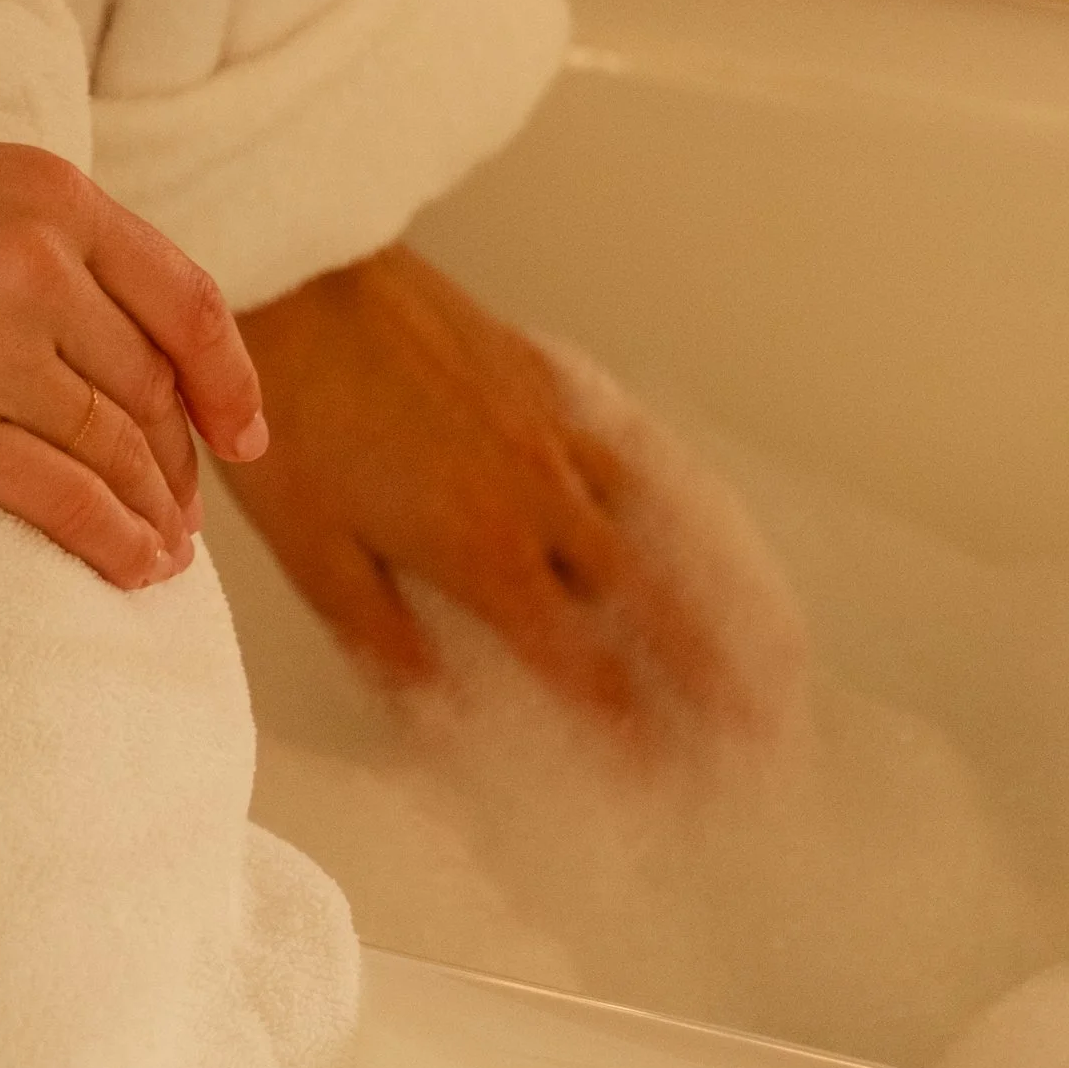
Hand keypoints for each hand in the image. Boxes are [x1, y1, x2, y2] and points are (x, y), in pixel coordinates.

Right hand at [0, 107, 269, 591]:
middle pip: (149, 382)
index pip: (180, 295)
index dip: (228, 377)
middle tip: (182, 514)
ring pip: (115, 445)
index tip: (245, 433)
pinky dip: (112, 543)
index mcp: (36, 187)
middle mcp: (31, 260)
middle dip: (180, 461)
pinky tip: (133, 574)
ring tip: (161, 558)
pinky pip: (60, 497)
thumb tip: (55, 298)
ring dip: (153, 514)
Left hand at [219, 244, 730, 726]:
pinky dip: (693, 507)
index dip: (632, 737)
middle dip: (719, 687)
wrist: (296, 283)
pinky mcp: (551, 383)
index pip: (584, 670)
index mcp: (485, 555)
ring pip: (674, 531)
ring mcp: (558, 433)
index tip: (664, 784)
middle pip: (657, 609)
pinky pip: (646, 456)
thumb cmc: (290, 415)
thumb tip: (435, 717)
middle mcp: (542, 498)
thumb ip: (386, 639)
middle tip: (765, 742)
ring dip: (733, 605)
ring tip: (778, 660)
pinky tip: (712, 529)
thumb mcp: (316, 556)